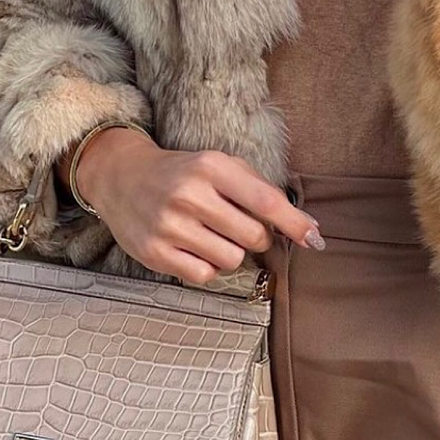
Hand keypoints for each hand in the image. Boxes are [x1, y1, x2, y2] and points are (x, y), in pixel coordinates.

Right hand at [75, 129, 324, 283]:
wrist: (123, 178)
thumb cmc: (184, 173)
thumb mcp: (218, 165)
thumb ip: (259, 189)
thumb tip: (307, 227)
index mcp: (212, 167)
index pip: (265, 202)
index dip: (295, 223)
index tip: (316, 239)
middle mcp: (190, 195)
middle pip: (253, 237)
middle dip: (257, 237)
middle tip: (240, 226)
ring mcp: (170, 226)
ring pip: (231, 259)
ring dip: (231, 252)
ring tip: (212, 234)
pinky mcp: (155, 253)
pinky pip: (205, 275)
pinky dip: (208, 266)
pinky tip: (195, 247)